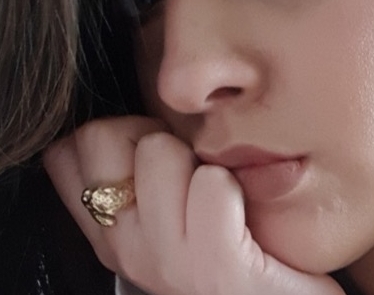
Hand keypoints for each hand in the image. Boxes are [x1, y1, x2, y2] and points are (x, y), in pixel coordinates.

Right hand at [44, 116, 345, 294]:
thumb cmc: (229, 235)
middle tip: (186, 166)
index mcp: (109, 228)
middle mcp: (124, 246)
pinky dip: (229, 185)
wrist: (276, 294)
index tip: (150, 153)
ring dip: (194, 157)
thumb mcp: (166, 204)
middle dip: (149, 134)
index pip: (69, 149)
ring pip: (157, 151)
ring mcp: (167, 262)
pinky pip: (209, 187)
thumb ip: (137, 170)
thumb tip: (123, 123)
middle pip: (101, 135)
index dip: (116, 132)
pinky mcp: (218, 270)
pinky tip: (238, 207)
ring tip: (216, 189)